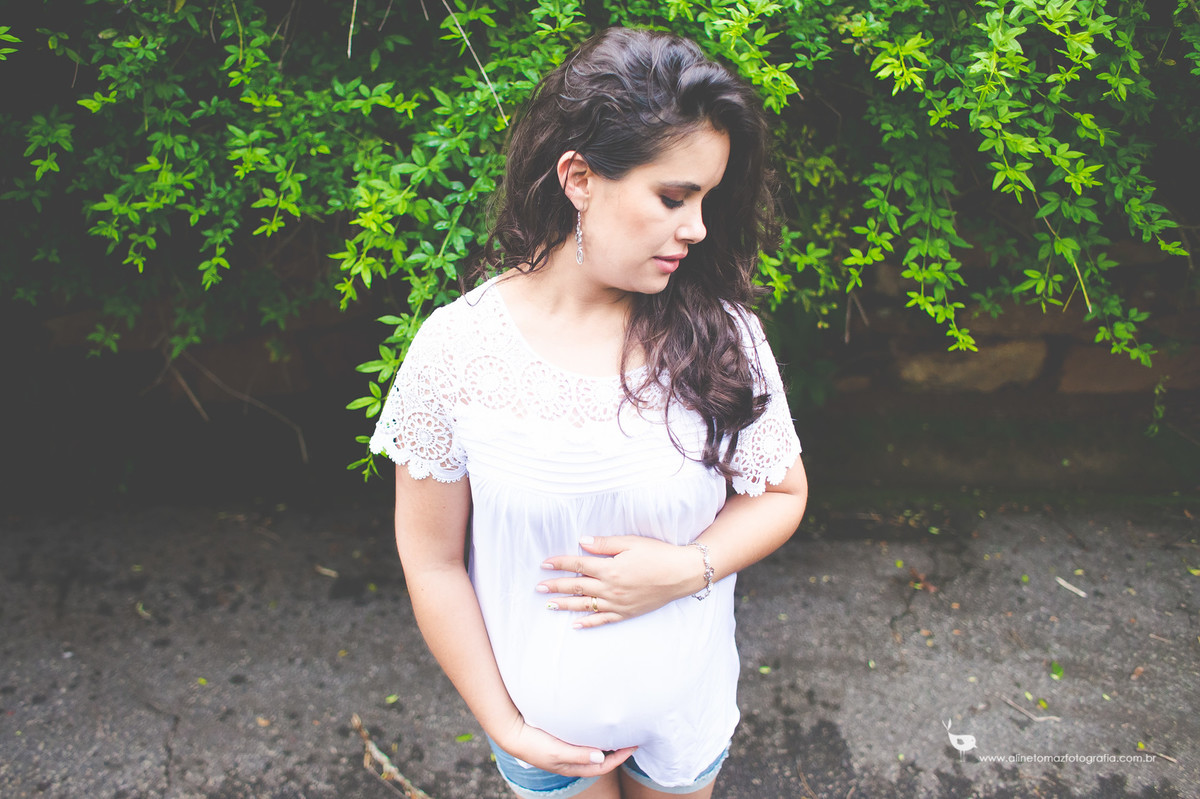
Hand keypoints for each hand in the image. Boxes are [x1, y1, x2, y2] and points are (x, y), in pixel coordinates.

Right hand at [497, 718, 635, 776]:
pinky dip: (595, 736)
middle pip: (601, 759)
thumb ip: (578, 754)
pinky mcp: (562, 741)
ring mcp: (567, 752)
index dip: (620, 757)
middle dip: (618, 751)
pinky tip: (598, 727)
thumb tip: (601, 756)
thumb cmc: (534, 744)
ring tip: (619, 732)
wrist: (513, 733)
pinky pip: (584, 742)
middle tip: (631, 737)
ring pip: (593, 750)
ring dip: (607, 743)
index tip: (634, 745)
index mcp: (573, 767)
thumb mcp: (557, 751)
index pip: (603, 766)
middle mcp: (573, 761)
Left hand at [537, 535, 706, 627]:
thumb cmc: (658, 554)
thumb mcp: (631, 542)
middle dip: (556, 586)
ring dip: (565, 605)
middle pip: (577, 587)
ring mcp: (618, 603)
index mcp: (610, 569)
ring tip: (549, 605)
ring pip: (585, 606)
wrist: (682, 574)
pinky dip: (588, 623)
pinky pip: (603, 620)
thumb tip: (582, 542)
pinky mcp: (626, 612)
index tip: (545, 564)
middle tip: (538, 587)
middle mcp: (611, 588)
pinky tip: (575, 624)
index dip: (560, 563)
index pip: (578, 565)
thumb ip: (605, 544)